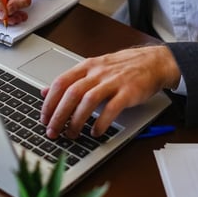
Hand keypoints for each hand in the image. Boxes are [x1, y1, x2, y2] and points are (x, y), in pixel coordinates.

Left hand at [40, 45, 180, 138]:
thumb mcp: (94, 68)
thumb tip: (45, 92)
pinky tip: (95, 132)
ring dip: (77, 120)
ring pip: (88, 100)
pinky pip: (111, 108)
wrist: (154, 61)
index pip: (61, 83)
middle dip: (59, 115)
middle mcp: (98, 72)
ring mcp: (113, 81)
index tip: (43, 118)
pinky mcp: (128, 92)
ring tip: (72, 134)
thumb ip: (70, 80)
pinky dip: (101, 122)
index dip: (49, 102)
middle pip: (72, 93)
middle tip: (52, 132)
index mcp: (87, 66)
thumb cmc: (123, 67)